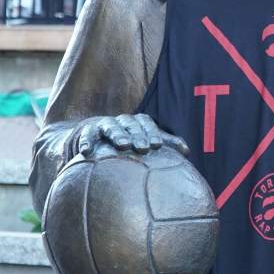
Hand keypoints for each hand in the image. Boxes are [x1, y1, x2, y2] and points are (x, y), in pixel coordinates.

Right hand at [64, 114, 189, 161]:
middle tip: (143, 148)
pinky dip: (86, 142)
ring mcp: (104, 125)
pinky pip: (87, 136)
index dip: (152, 133)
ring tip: (123, 145)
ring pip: (111, 127)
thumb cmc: (129, 141)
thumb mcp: (146, 140)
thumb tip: (187, 151)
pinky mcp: (87, 132)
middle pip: (130, 124)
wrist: (97, 136)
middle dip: (137, 135)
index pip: (146, 124)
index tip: (157, 145)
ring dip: (117, 134)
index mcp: (137, 123)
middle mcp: (122, 122)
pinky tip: (86, 152)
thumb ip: (165, 144)